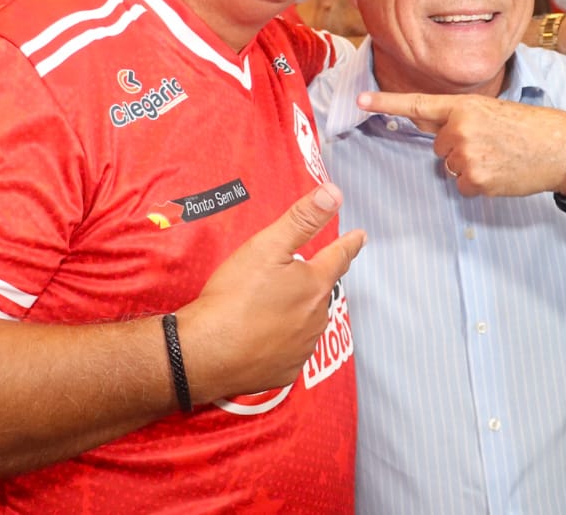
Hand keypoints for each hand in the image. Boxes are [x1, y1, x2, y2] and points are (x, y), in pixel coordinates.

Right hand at [178, 185, 364, 404]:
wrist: (206, 353)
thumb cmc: (234, 296)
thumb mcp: (267, 246)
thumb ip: (302, 219)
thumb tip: (334, 194)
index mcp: (315, 285)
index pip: (339, 258)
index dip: (349, 245)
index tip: (359, 237)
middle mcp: (316, 318)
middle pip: (321, 292)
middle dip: (314, 282)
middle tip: (299, 275)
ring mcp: (302, 348)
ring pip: (308, 322)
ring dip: (299, 313)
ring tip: (275, 307)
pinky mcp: (284, 371)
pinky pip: (290, 350)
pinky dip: (283, 341)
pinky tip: (263, 337)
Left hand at [359, 91, 565, 197]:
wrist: (561, 147)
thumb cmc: (529, 128)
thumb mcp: (491, 111)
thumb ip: (459, 118)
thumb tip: (433, 133)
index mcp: (464, 106)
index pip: (418, 104)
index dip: (386, 103)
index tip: (360, 100)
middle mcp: (460, 128)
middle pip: (438, 146)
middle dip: (459, 147)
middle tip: (492, 142)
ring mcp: (467, 155)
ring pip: (450, 167)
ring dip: (471, 166)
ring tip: (500, 156)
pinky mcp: (476, 179)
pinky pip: (463, 186)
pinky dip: (480, 184)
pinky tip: (501, 173)